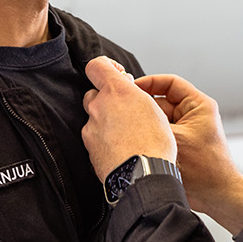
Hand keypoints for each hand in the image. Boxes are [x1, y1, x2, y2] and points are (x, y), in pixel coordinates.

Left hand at [82, 56, 176, 180]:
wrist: (143, 175)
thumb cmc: (153, 144)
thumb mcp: (152, 107)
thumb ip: (133, 92)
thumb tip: (125, 85)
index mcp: (116, 92)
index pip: (96, 66)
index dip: (106, 67)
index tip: (117, 75)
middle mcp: (99, 107)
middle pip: (94, 93)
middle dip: (107, 99)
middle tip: (126, 110)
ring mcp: (91, 128)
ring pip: (94, 117)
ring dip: (106, 120)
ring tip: (126, 133)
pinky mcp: (89, 147)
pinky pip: (94, 137)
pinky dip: (104, 139)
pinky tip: (121, 147)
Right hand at [134, 72, 242, 233]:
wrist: (217, 197)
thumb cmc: (207, 171)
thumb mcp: (176, 140)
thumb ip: (154, 123)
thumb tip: (132, 109)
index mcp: (198, 105)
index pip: (170, 83)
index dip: (149, 83)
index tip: (131, 87)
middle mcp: (192, 115)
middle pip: (160, 101)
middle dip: (143, 106)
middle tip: (124, 109)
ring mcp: (184, 130)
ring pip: (157, 118)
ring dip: (145, 123)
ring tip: (128, 128)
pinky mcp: (178, 144)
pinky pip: (159, 134)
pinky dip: (148, 137)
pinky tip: (135, 141)